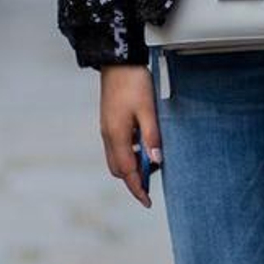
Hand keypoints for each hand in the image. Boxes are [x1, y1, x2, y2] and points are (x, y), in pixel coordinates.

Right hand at [100, 63, 160, 207]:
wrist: (118, 62)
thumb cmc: (133, 82)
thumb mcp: (148, 110)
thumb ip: (152, 137)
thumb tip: (156, 160)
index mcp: (116, 135)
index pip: (127, 171)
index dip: (137, 189)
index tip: (147, 201)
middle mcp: (108, 136)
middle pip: (119, 169)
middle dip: (134, 180)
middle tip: (153, 180)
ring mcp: (107, 129)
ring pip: (117, 159)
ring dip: (132, 166)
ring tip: (152, 162)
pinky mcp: (109, 123)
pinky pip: (118, 147)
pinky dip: (129, 154)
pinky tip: (144, 146)